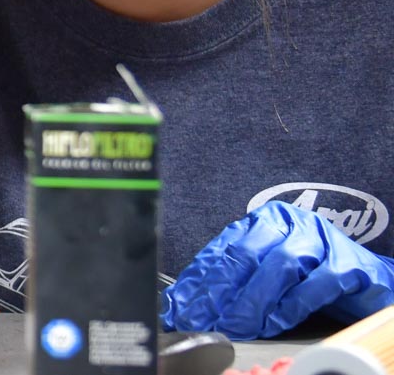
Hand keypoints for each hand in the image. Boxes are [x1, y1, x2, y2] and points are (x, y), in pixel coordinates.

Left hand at [162, 199, 393, 338]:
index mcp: (264, 220)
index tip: (180, 307)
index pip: (222, 248)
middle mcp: (290, 223)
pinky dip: (290, 306)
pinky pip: (314, 285)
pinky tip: (273, 323)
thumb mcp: (266, 271)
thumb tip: (185, 303)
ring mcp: (320, 240)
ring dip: (252, 301)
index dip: (198, 279)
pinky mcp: (347, 264)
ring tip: (234, 326)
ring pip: (278, 267)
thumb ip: (232, 280)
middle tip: (203, 320)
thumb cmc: (309, 274)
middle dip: (219, 291)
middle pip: (246, 255)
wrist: (365, 278)